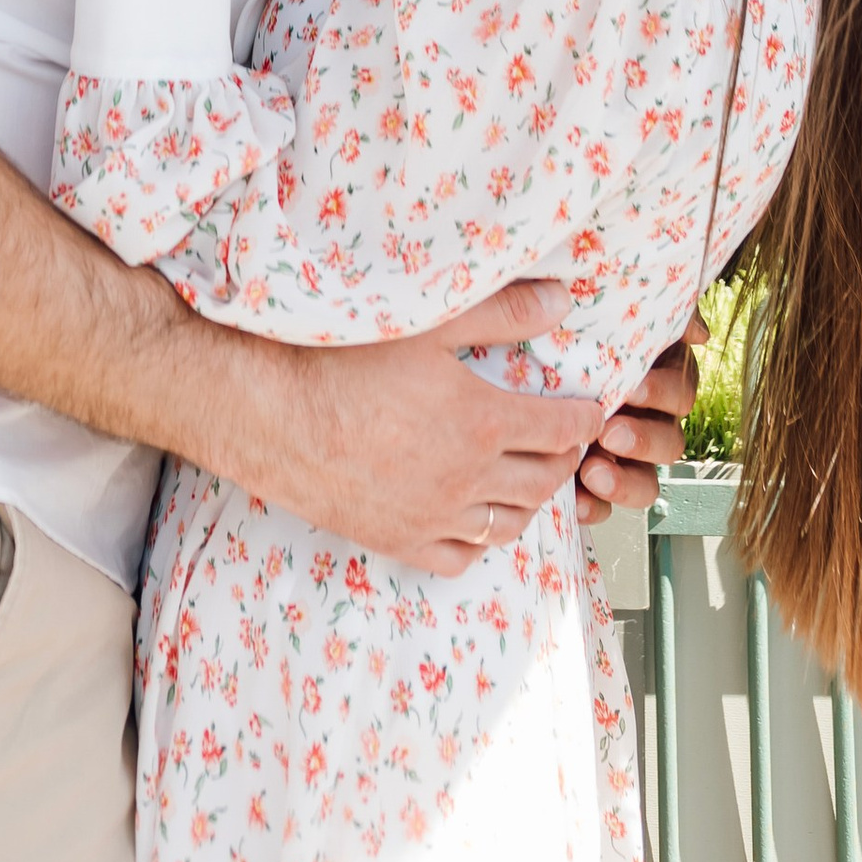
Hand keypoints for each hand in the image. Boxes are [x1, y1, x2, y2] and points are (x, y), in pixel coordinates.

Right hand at [246, 279, 597, 574]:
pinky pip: (460, 558)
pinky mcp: (398, 541)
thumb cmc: (342, 357)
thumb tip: (562, 303)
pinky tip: (478, 521)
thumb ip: (502, 313)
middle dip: (565, 460)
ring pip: (508, 524)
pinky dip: (481, 542)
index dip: (584, 419)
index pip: (560, 429)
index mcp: (483, 422)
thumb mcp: (429, 320)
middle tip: (568, 442)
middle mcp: (468, 480)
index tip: (592, 409)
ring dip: (530, 501)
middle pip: (543, 480)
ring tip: (530, 478)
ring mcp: (434, 518)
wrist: (269, 412)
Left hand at [572, 310, 704, 525]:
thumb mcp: (606, 308)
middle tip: (611, 433)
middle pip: (670, 442)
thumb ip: (660, 315)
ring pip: (647, 482)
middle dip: (644, 440)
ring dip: (625, 481)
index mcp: (657, 378)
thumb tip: (699, 334)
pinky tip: (577, 500)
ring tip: (593, 472)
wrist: (512, 367)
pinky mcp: (595, 485)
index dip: (662, 393)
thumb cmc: (566, 330)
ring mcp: (624, 458)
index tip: (634, 389)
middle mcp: (648, 421)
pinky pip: (605, 507)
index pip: (681, 391)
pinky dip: (595, 507)